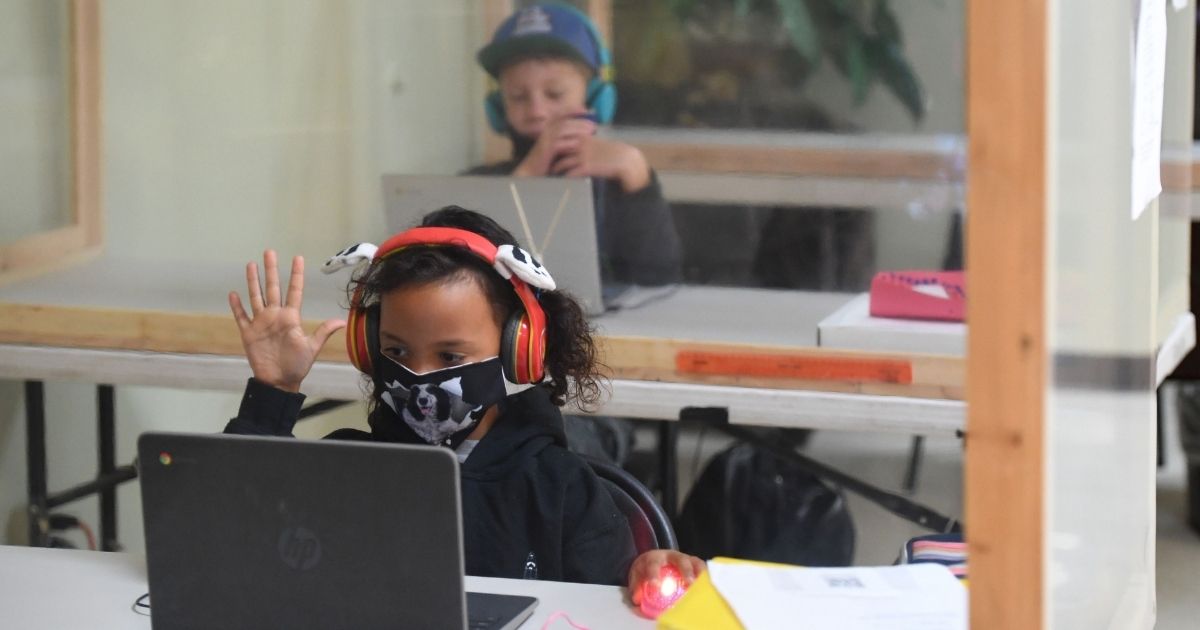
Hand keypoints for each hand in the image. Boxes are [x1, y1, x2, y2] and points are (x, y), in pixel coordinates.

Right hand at [228, 250, 345, 392]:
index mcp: (291, 317)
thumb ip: (323, 332)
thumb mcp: (311, 348)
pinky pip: (241, 317)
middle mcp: (275, 316)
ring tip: (251, 264)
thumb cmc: (297, 366)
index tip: (298, 258)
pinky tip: (233, 293)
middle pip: (272, 288)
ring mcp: (261, 323)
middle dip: (271, 270)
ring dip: (253, 281)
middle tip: (269, 251)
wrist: (279, 382)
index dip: (296, 275)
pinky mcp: (249, 333)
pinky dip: (237, 306)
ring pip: (256, 297)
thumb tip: (341, 322)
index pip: (294, 291)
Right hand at [512, 114, 596, 177]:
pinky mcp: (545, 149)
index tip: (589, 111)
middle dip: (580, 121)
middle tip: (594, 125)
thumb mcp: (556, 146)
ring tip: (590, 132)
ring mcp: (545, 139)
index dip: (575, 110)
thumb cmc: (545, 160)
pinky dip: (569, 142)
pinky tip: (579, 144)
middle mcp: (547, 131)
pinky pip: (558, 143)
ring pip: (563, 129)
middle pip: (565, 121)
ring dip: (578, 129)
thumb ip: (566, 138)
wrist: (531, 171)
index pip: (562, 114)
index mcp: (549, 128)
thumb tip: (581, 134)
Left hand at [550, 137, 650, 192]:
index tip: (548, 155)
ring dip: (555, 170)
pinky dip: (564, 178)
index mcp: (583, 137)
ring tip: (551, 176)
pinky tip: (562, 182)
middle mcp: (580, 144)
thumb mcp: (599, 144)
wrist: (627, 160)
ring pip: (562, 162)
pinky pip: (570, 173)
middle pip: (558, 150)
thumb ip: (587, 144)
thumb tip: (578, 148)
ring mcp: (583, 156)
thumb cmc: (615, 154)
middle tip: (544, 166)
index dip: (554, 148)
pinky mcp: (586, 167)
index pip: (562, 139)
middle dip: (550, 158)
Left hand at [627, 550, 705, 605]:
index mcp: (655, 558)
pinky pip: (702, 568)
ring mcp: (684, 558)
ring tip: (704, 585)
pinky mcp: (693, 564)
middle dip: (686, 572)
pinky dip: (707, 575)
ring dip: (700, 573)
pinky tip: (711, 585)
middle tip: (689, 585)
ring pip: (695, 562)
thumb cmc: (646, 568)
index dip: (654, 575)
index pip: (654, 565)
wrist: (653, 558)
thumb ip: (636, 586)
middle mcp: (671, 555)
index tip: (656, 586)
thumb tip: (637, 599)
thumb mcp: (636, 575)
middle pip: (680, 560)